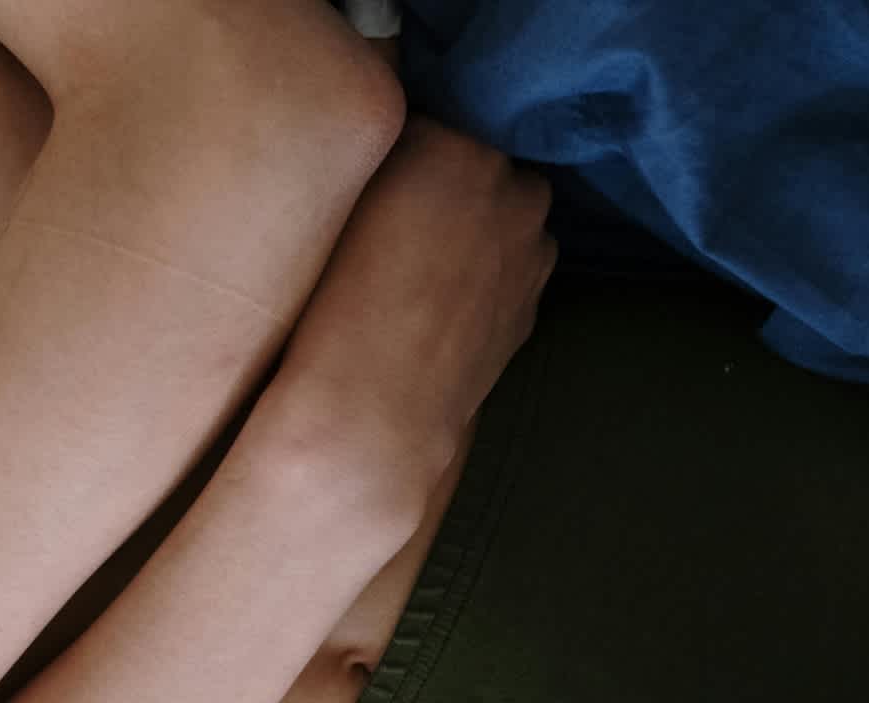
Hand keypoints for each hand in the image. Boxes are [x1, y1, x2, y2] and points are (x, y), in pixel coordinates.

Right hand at [253, 118, 557, 491]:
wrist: (374, 410)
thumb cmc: (334, 304)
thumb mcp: (340, 200)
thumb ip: (383, 157)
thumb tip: (403, 152)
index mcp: (456, 147)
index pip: (431, 127)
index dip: (402, 156)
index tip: (373, 187)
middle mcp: (511, 188)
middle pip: (481, 165)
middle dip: (451, 186)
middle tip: (397, 227)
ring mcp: (532, 248)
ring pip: (505, 216)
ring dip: (475, 228)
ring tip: (418, 271)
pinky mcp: (534, 300)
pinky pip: (510, 266)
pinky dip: (484, 274)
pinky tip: (440, 305)